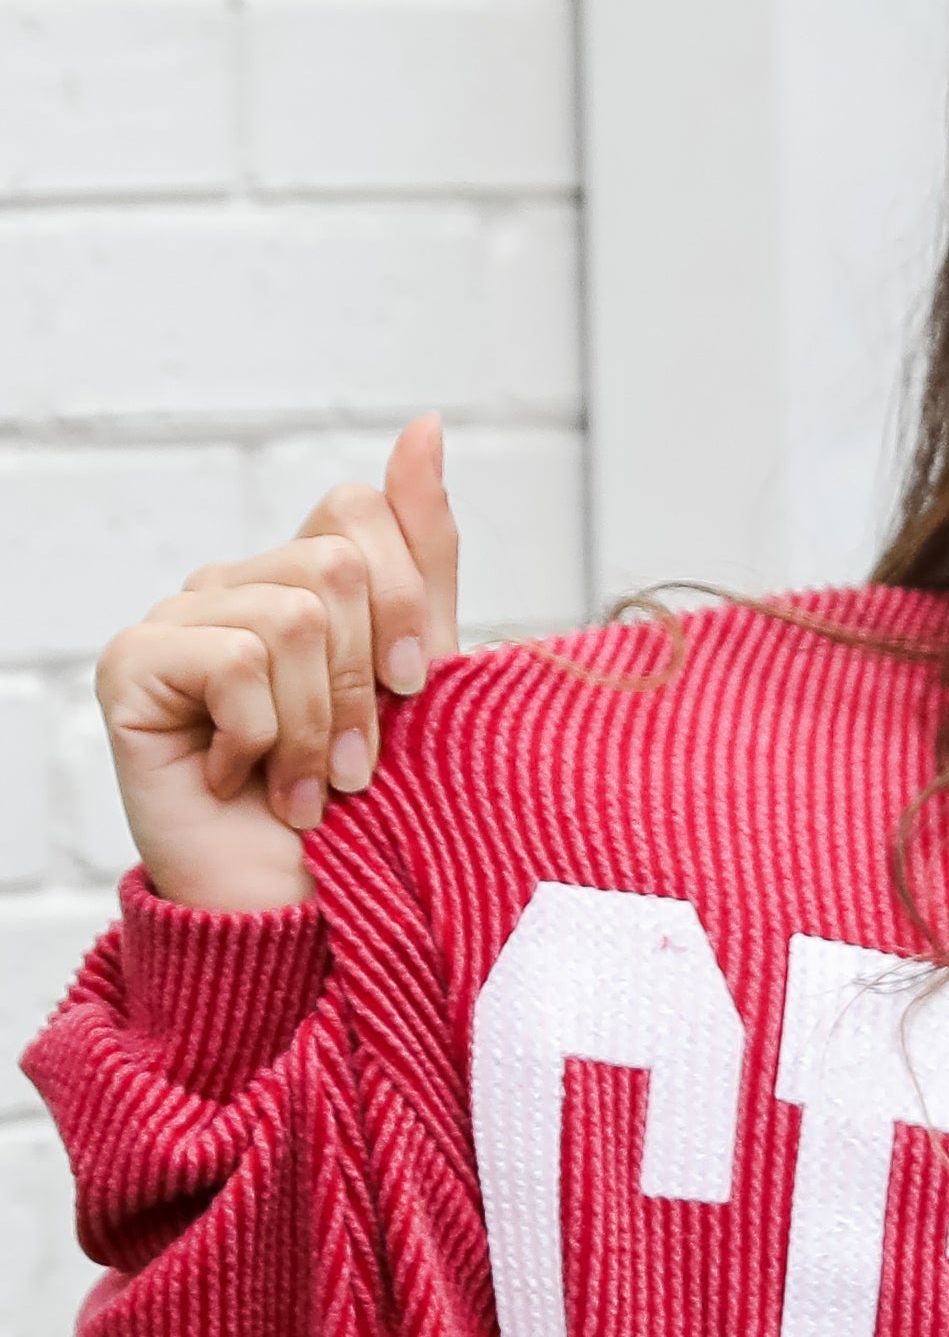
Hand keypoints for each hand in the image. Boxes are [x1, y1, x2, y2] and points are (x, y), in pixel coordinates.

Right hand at [94, 415, 459, 912]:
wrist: (298, 910)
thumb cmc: (359, 811)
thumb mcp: (417, 678)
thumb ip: (422, 554)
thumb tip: (428, 425)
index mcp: (301, 578)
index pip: (360, 510)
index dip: (404, 602)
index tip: (413, 687)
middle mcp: (233, 584)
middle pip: (335, 562)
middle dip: (365, 683)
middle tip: (355, 765)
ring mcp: (177, 618)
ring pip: (293, 616)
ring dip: (318, 728)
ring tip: (307, 786)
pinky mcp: (132, 663)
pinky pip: (234, 660)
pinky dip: (262, 739)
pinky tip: (244, 780)